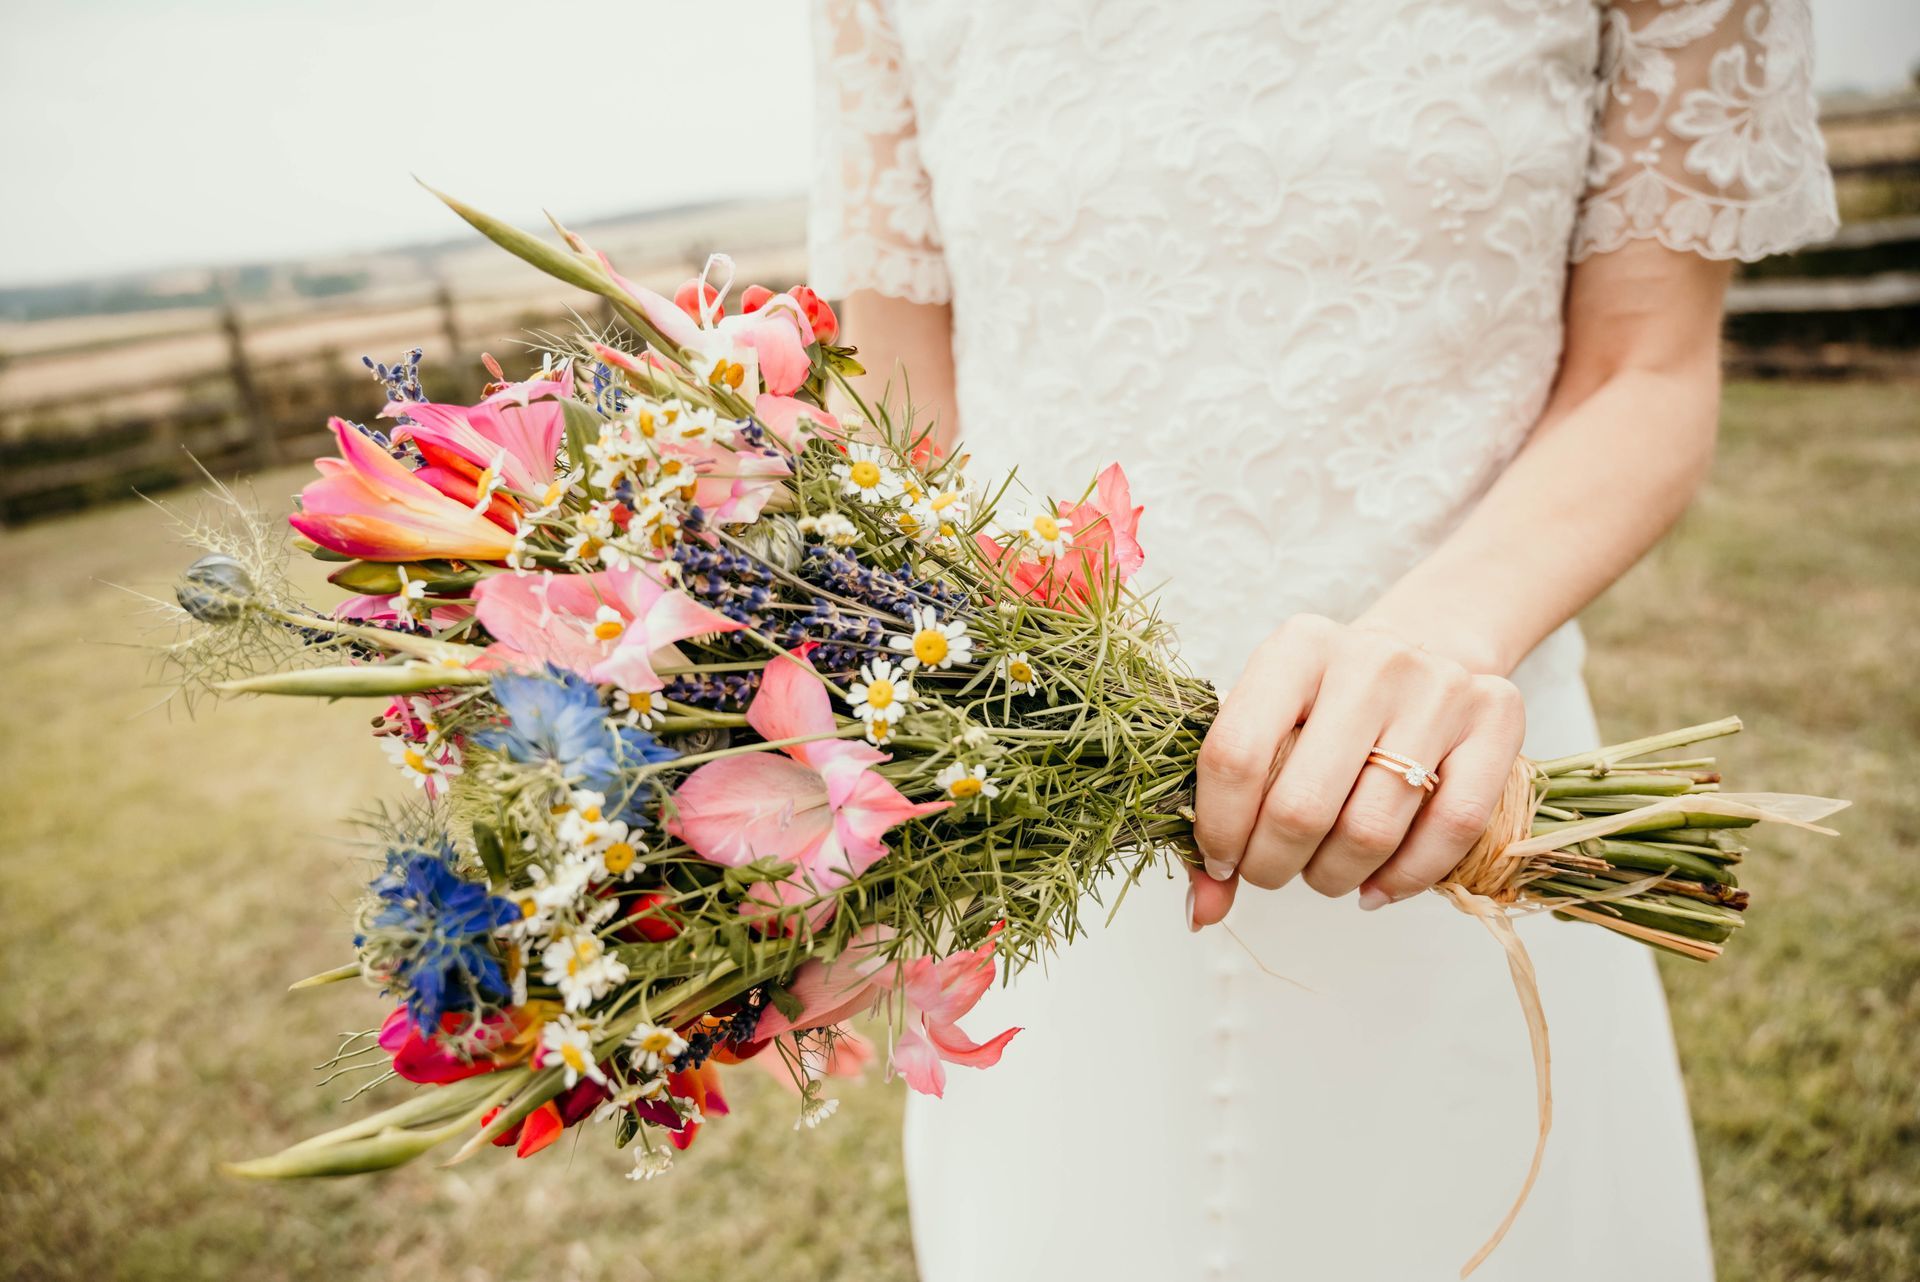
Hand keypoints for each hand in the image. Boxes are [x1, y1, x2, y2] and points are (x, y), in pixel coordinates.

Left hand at [1186, 615, 1525, 928]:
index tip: (1220, 860)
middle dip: (1271, 866)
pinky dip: (1405, 879)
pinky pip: (1450, 830)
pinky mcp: (1498, 717)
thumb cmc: (1330, 707)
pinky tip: (1377, 886)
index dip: (1218, 829)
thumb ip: (1223, 815)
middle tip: (1270, 872)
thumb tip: (1202, 911)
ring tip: (1323, 873)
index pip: (1235, 755)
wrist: (1426, 652)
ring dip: (1333, 878)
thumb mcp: (1269, 729)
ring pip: (1372, 830)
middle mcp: (1370, 660)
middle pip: (1301, 806)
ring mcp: (1440, 687)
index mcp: (1296, 647)